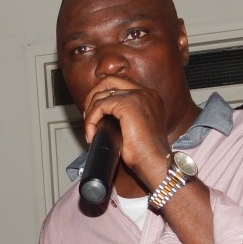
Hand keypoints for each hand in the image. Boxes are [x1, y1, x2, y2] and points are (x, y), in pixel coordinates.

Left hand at [82, 78, 170, 192]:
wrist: (156, 162)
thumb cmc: (147, 153)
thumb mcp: (134, 128)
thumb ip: (123, 116)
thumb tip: (101, 116)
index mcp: (149, 96)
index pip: (119, 85)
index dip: (102, 96)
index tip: (95, 115)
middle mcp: (145, 92)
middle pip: (109, 81)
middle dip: (92, 97)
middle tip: (87, 117)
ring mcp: (138, 96)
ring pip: (101, 94)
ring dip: (90, 114)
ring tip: (90, 131)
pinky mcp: (128, 105)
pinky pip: (99, 106)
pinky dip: (91, 120)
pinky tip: (92, 134)